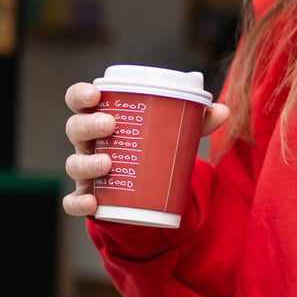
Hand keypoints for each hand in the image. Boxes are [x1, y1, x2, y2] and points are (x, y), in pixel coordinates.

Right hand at [63, 82, 229, 217]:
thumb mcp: (172, 133)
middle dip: (88, 125)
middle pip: (75, 128)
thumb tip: (222, 110)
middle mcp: (88, 142)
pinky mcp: (88, 196)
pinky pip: (73, 201)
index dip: (80, 94)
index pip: (79, 100)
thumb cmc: (152, 148)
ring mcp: (85, 170)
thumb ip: (195, 121)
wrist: (144, 189)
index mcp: (102, 117)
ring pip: (74, 164)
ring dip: (87, 162)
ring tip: (108, 163)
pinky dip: (79, 202)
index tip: (95, 94)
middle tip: (111, 125)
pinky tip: (93, 201)